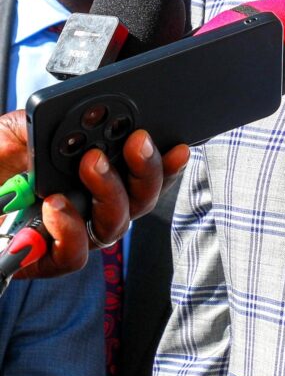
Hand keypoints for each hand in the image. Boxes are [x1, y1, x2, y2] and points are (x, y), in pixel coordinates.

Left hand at [0, 111, 188, 278]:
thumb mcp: (18, 129)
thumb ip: (52, 120)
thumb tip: (88, 115)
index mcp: (92, 172)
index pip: (142, 169)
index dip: (166, 160)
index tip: (176, 142)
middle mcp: (89, 203)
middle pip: (141, 197)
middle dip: (147, 170)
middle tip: (136, 142)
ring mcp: (72, 233)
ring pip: (116, 225)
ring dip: (110, 192)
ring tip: (91, 165)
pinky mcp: (47, 260)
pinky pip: (77, 255)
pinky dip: (72, 229)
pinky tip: (56, 205)